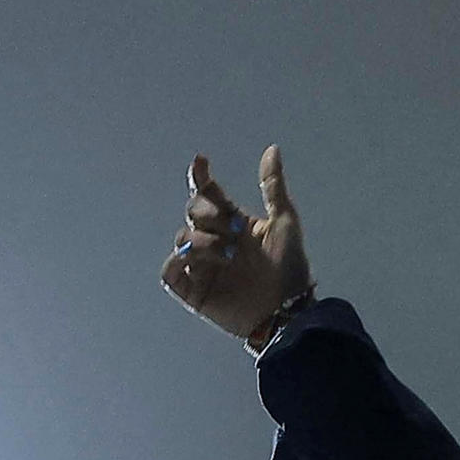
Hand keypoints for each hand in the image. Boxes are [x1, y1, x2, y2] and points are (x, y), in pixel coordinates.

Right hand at [161, 147, 312, 347]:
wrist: (287, 310)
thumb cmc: (290, 269)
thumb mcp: (284, 223)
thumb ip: (273, 187)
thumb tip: (272, 149)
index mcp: (232, 221)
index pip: (208, 193)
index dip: (200, 176)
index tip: (201, 162)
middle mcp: (215, 240)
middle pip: (193, 211)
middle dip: (209, 214)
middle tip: (234, 229)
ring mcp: (202, 266)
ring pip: (182, 239)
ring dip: (203, 241)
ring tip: (228, 255)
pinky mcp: (194, 292)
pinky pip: (169, 272)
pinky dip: (176, 262)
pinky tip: (196, 260)